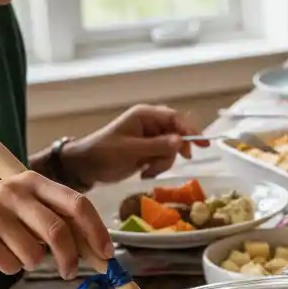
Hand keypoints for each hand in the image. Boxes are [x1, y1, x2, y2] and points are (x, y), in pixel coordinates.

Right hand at [0, 172, 113, 278]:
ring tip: (16, 251)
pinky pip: (11, 266)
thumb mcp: (27, 207)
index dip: (97, 231)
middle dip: (70, 258)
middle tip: (70, 272)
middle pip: (58, 231)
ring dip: (32, 263)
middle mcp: (14, 192)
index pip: (77, 204)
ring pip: (34, 254)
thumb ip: (59, 221)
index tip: (106, 253)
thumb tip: (98, 250)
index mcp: (33, 181)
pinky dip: (10, 267)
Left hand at [62, 105, 207, 187]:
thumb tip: (181, 142)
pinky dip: (158, 167)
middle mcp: (150, 125)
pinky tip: (145, 172)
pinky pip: (164, 158)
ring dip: (164, 163)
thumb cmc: (104, 153)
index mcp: (144, 116)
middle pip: (177, 133)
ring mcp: (149, 139)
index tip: (202, 144)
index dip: (190, 129)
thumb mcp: (131, 150)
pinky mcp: (148, 151)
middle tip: (184, 159)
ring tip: (148, 171)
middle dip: (176, 150)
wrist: (85, 167)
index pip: (174, 118)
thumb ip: (157, 146)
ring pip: (172, 149)